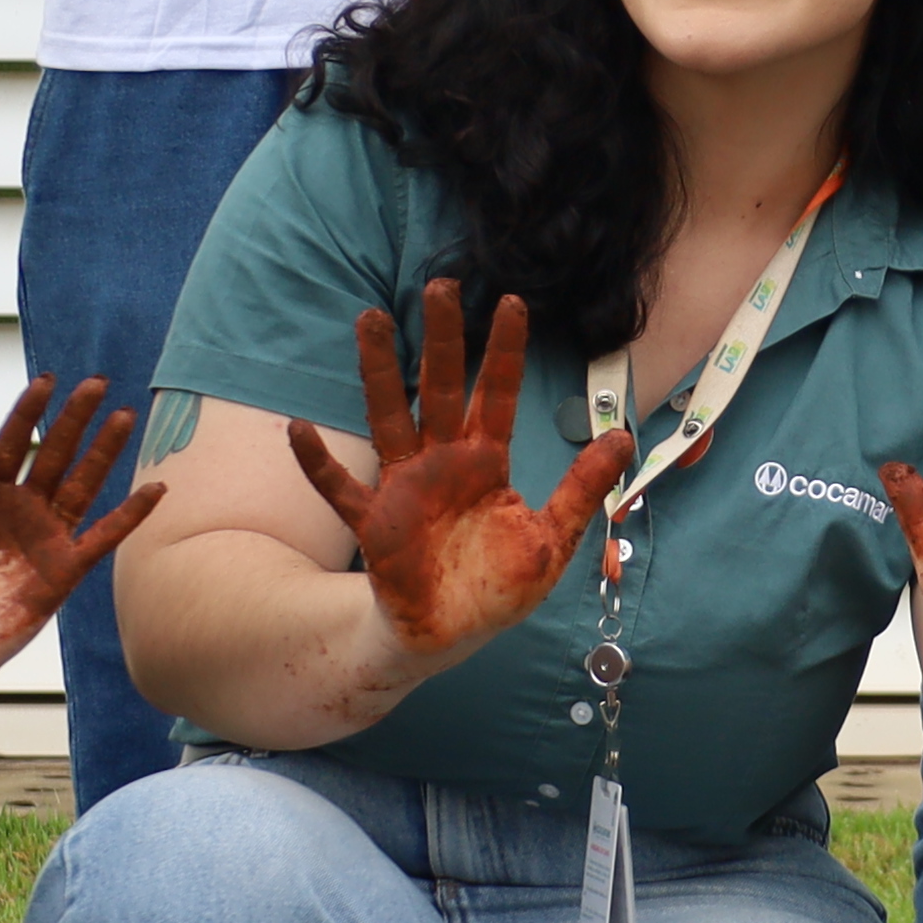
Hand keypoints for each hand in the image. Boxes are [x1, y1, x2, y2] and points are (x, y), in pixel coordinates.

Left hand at [0, 375, 166, 685]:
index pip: (12, 442)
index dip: (28, 412)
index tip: (47, 381)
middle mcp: (24, 507)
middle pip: (55, 453)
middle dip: (75, 418)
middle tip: (98, 383)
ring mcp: (48, 535)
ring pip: (83, 484)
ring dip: (104, 451)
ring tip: (124, 416)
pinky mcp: (67, 568)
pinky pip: (104, 536)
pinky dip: (131, 515)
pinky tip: (155, 491)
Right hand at [286, 282, 626, 671]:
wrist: (451, 637)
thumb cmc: (497, 587)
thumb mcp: (553, 539)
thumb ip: (582, 488)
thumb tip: (623, 437)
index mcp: (485, 462)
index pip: (498, 394)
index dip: (505, 351)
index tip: (511, 302)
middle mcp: (442, 463)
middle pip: (441, 388)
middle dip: (441, 339)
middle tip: (438, 285)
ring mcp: (404, 488)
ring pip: (390, 417)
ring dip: (379, 371)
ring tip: (370, 321)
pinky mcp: (374, 524)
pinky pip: (341, 490)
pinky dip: (319, 463)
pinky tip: (299, 430)